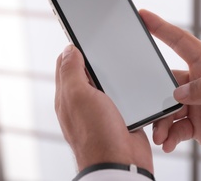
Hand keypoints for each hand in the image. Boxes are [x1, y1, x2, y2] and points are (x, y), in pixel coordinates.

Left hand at [55, 45, 152, 172]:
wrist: (122, 163)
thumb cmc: (98, 134)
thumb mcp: (79, 96)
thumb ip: (72, 71)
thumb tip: (68, 50)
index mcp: (68, 97)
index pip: (66, 65)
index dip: (75, 49)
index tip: (86, 37)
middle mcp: (83, 103)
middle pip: (88, 73)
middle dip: (98, 60)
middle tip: (108, 48)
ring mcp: (102, 110)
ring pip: (108, 84)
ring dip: (115, 75)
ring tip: (122, 66)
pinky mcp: (121, 116)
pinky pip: (124, 97)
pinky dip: (128, 90)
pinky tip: (134, 85)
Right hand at [139, 10, 200, 170]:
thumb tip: (180, 91)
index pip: (182, 42)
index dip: (162, 28)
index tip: (144, 16)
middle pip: (167, 81)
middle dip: (154, 95)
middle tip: (148, 108)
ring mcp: (197, 104)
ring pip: (167, 107)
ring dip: (160, 121)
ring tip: (160, 136)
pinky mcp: (196, 123)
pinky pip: (174, 126)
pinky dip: (168, 135)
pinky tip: (168, 143)